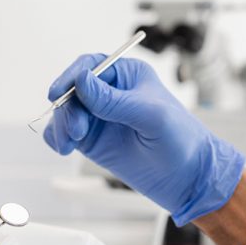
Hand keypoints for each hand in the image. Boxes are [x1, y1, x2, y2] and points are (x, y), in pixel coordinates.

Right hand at [43, 56, 244, 224]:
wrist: (187, 178)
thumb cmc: (181, 140)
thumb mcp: (151, 116)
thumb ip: (114, 100)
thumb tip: (81, 80)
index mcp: (127, 76)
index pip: (90, 66)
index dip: (71, 77)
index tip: (58, 93)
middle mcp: (109, 93)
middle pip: (72, 90)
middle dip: (67, 109)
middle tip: (77, 131)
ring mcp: (99, 117)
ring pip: (65, 112)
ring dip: (61, 125)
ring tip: (70, 144)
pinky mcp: (93, 140)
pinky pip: (65, 133)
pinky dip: (57, 138)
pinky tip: (64, 148)